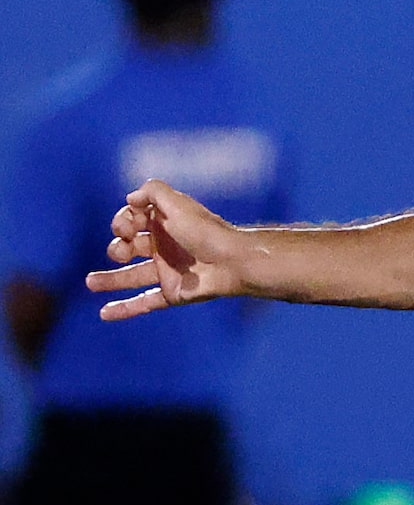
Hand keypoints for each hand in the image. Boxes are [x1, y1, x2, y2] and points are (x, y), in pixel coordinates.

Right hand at [85, 180, 251, 319]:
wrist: (232, 261)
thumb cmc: (204, 231)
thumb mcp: (176, 202)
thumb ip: (151, 191)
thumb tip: (130, 199)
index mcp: (163, 224)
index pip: (130, 221)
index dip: (122, 222)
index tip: (128, 227)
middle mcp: (163, 247)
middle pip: (127, 248)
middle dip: (117, 248)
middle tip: (123, 251)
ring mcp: (167, 272)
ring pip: (130, 277)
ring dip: (109, 280)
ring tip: (90, 282)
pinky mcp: (173, 293)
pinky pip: (144, 303)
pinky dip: (125, 309)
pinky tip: (104, 313)